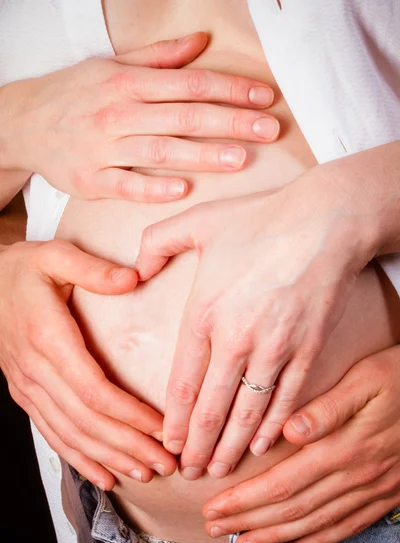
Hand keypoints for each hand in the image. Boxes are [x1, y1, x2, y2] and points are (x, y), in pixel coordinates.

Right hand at [0, 32, 277, 201]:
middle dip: (229, 122)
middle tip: (268, 129)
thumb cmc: (75, 95)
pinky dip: (154, 188)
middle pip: (183, 116)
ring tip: (241, 160)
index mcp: (128, 82)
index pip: (189, 83)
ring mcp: (104, 148)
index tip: (264, 97)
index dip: (229, 89)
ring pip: (160, 151)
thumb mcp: (112, 66)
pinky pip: (126, 185)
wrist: (24, 123)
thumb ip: (160, 58)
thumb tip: (202, 42)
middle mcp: (118, 112)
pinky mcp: (92, 180)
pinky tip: (183, 190)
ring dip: (202, 155)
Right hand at [0, 240, 176, 489]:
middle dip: (129, 445)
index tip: (161, 427)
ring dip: (110, 458)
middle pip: (87, 420)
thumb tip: (134, 278)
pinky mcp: (26, 395)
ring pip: (71, 434)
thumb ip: (93, 269)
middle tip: (166, 463)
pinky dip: (79, 459)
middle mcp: (36, 371)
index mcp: (48, 338)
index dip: (128, 413)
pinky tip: (105, 476)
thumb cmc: (26, 270)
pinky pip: (53, 434)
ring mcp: (28, 387)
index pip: (93, 389)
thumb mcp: (56, 256)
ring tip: (145, 472)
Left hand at [135, 156, 379, 478]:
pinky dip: (272, 427)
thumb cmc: (260, 219)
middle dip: (198, 446)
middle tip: (189, 473)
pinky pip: (286, 400)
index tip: (168, 445)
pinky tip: (262, 445)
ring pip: (248, 413)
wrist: (325, 221)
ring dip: (232, 447)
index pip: (183, 383)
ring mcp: (274, 349)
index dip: (174, 421)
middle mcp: (236, 339)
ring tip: (219, 470)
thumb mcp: (196, 221)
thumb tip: (134, 271)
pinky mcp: (307, 350)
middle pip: (212, 408)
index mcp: (204, 313)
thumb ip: (155, 244)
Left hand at [203, 346, 399, 542]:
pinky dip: (319, 542)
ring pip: (315, 524)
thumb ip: (327, 409)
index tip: (214, 506)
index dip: (245, 500)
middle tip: (215, 527)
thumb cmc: (399, 379)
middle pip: (292, 509)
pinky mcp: (384, 494)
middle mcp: (355, 477)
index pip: (282, 484)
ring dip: (275, 536)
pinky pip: (347, 527)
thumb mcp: (365, 381)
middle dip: (249, 521)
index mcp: (343, 449)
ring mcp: (372, 490)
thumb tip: (288, 431)